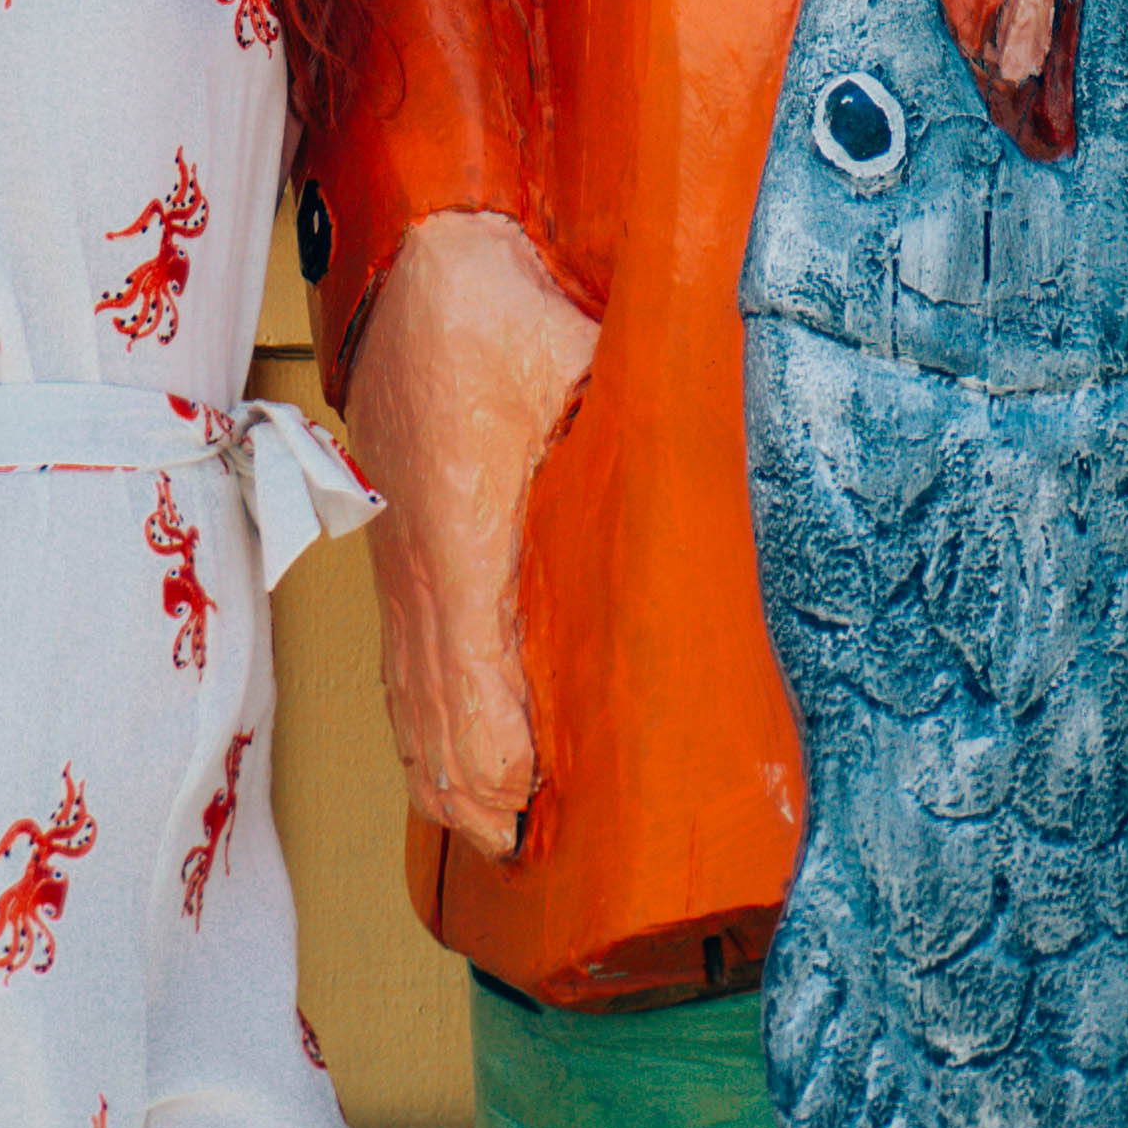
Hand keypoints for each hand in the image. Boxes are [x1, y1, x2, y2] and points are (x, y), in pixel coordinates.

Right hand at [345, 210, 604, 855]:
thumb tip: (725, 432)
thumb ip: (645, 405)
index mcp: (463, 538)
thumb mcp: (577, 353)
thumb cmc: (491, 316)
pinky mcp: (402, 571)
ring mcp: (404, 579)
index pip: (469, 681)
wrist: (410, 278)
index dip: (496, 756)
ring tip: (495, 835)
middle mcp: (422, 577)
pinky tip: (446, 775)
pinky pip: (402, 678)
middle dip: (478, 795)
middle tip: (529, 848)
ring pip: (413, 710)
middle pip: (436, 722)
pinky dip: (422, 739)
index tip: (532, 805)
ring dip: (449, 779)